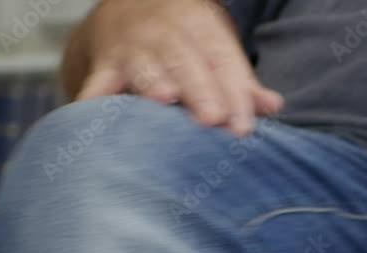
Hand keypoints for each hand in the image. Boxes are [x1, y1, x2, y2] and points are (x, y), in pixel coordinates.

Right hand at [77, 0, 282, 135]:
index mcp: (202, 30)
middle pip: (185, 62)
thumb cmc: (188, 44)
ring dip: (152, 82)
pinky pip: (99, 82)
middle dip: (200, 90)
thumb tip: (273, 105)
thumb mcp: (217, 52)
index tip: (243, 127)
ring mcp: (133, 48)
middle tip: (212, 118)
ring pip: (144, 66)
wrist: (131, 10)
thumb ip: (242, 84)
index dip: (235, 94)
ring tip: (164, 99)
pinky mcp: (105, 64)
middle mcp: (166, 35)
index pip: (222, 61)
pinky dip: (94, 98)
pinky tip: (93, 116)